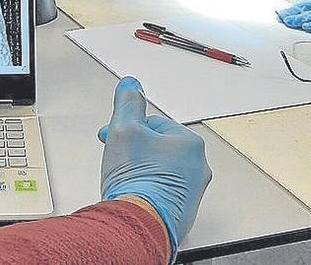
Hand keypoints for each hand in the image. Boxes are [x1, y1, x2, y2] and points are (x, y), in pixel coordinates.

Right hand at [99, 77, 210, 252]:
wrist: (137, 225)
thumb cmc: (136, 182)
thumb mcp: (124, 129)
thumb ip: (128, 103)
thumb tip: (132, 85)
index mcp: (190, 144)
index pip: (153, 124)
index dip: (127, 129)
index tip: (113, 138)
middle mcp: (197, 167)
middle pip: (157, 148)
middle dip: (134, 151)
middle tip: (117, 161)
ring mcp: (192, 192)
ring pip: (159, 170)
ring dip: (140, 171)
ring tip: (124, 180)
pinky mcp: (182, 211)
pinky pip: (161, 191)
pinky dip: (146, 190)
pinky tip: (132, 195)